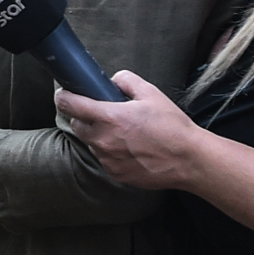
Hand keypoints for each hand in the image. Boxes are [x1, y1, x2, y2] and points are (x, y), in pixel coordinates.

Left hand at [55, 70, 201, 190]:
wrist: (190, 160)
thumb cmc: (172, 126)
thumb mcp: (151, 93)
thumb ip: (126, 80)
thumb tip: (112, 81)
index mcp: (108, 118)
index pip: (69, 105)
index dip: (64, 97)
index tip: (65, 94)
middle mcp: (103, 140)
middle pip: (76, 125)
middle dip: (84, 117)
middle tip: (102, 113)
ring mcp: (108, 159)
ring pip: (90, 143)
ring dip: (98, 136)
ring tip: (122, 133)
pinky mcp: (115, 174)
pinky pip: (103, 159)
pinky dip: (110, 152)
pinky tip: (129, 148)